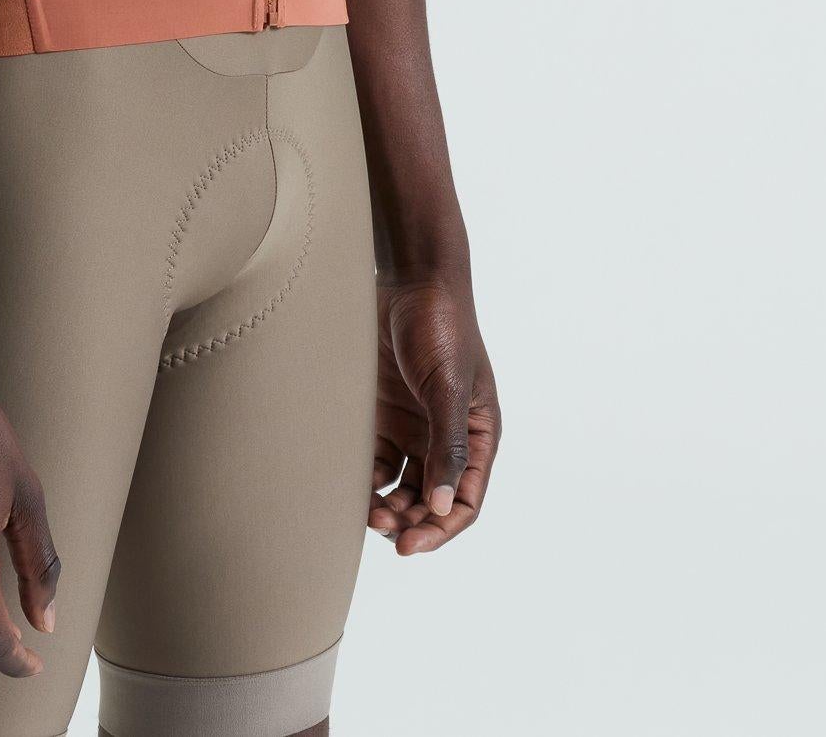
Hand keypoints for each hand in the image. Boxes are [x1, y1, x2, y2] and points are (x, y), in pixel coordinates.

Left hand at [367, 270, 498, 553]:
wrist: (409, 280)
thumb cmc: (442, 328)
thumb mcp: (450, 388)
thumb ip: (447, 447)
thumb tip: (442, 507)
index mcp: (477, 436)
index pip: (464, 501)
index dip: (440, 528)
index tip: (409, 545)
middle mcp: (446, 439)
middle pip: (429, 501)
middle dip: (408, 521)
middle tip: (379, 526)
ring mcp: (413, 428)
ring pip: (400, 487)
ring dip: (385, 506)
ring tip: (364, 512)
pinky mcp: (383, 416)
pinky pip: (375, 461)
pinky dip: (365, 479)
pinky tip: (348, 485)